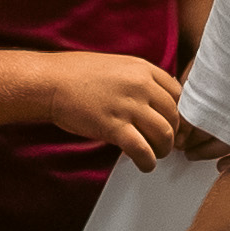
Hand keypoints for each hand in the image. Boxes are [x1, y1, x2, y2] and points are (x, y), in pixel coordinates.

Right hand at [40, 51, 181, 168]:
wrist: (51, 82)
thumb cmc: (78, 74)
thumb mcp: (116, 65)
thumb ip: (139, 78)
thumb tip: (159, 97)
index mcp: (142, 68)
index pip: (178, 94)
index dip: (179, 114)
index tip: (173, 125)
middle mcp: (140, 85)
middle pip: (174, 116)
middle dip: (173, 134)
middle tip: (164, 144)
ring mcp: (128, 106)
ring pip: (164, 134)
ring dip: (163, 150)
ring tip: (154, 155)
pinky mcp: (114, 127)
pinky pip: (143, 150)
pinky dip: (148, 162)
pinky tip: (144, 165)